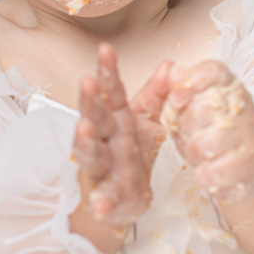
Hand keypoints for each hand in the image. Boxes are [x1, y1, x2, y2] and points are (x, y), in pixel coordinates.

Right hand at [74, 44, 171, 226]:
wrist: (121, 199)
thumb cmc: (129, 154)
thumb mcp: (146, 121)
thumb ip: (157, 94)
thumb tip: (169, 64)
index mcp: (116, 118)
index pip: (111, 91)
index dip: (108, 71)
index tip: (105, 49)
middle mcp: (105, 139)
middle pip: (95, 117)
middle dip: (90, 101)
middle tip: (87, 83)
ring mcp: (103, 168)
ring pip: (92, 153)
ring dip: (87, 142)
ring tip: (84, 130)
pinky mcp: (108, 196)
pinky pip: (103, 199)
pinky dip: (101, 202)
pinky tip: (101, 204)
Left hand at [163, 61, 253, 204]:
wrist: (247, 170)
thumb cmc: (210, 135)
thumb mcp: (183, 109)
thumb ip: (168, 88)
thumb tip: (168, 69)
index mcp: (225, 87)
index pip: (213, 71)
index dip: (191, 81)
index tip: (176, 98)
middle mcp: (241, 107)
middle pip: (200, 109)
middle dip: (184, 126)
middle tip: (191, 131)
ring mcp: (249, 136)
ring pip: (204, 145)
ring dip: (193, 153)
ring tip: (201, 152)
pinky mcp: (250, 166)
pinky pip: (210, 172)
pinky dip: (203, 175)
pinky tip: (211, 170)